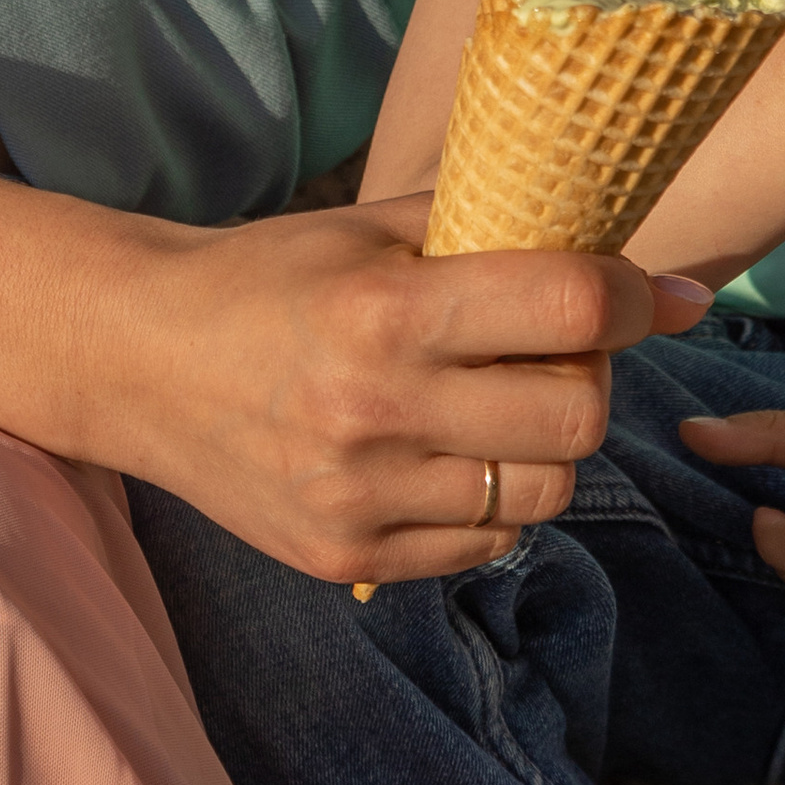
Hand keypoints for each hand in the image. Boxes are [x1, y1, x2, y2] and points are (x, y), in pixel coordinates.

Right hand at [101, 185, 716, 588]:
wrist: (136, 360)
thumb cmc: (267, 277)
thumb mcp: (367, 228)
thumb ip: (492, 229)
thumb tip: (639, 258)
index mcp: (384, 312)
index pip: (569, 311)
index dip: (634, 299)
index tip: (649, 295)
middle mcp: (374, 411)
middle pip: (577, 418)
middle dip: (592, 379)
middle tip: (562, 354)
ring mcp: (359, 497)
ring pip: (542, 492)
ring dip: (545, 447)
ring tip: (502, 407)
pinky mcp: (344, 557)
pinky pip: (482, 543)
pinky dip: (491, 500)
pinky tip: (450, 454)